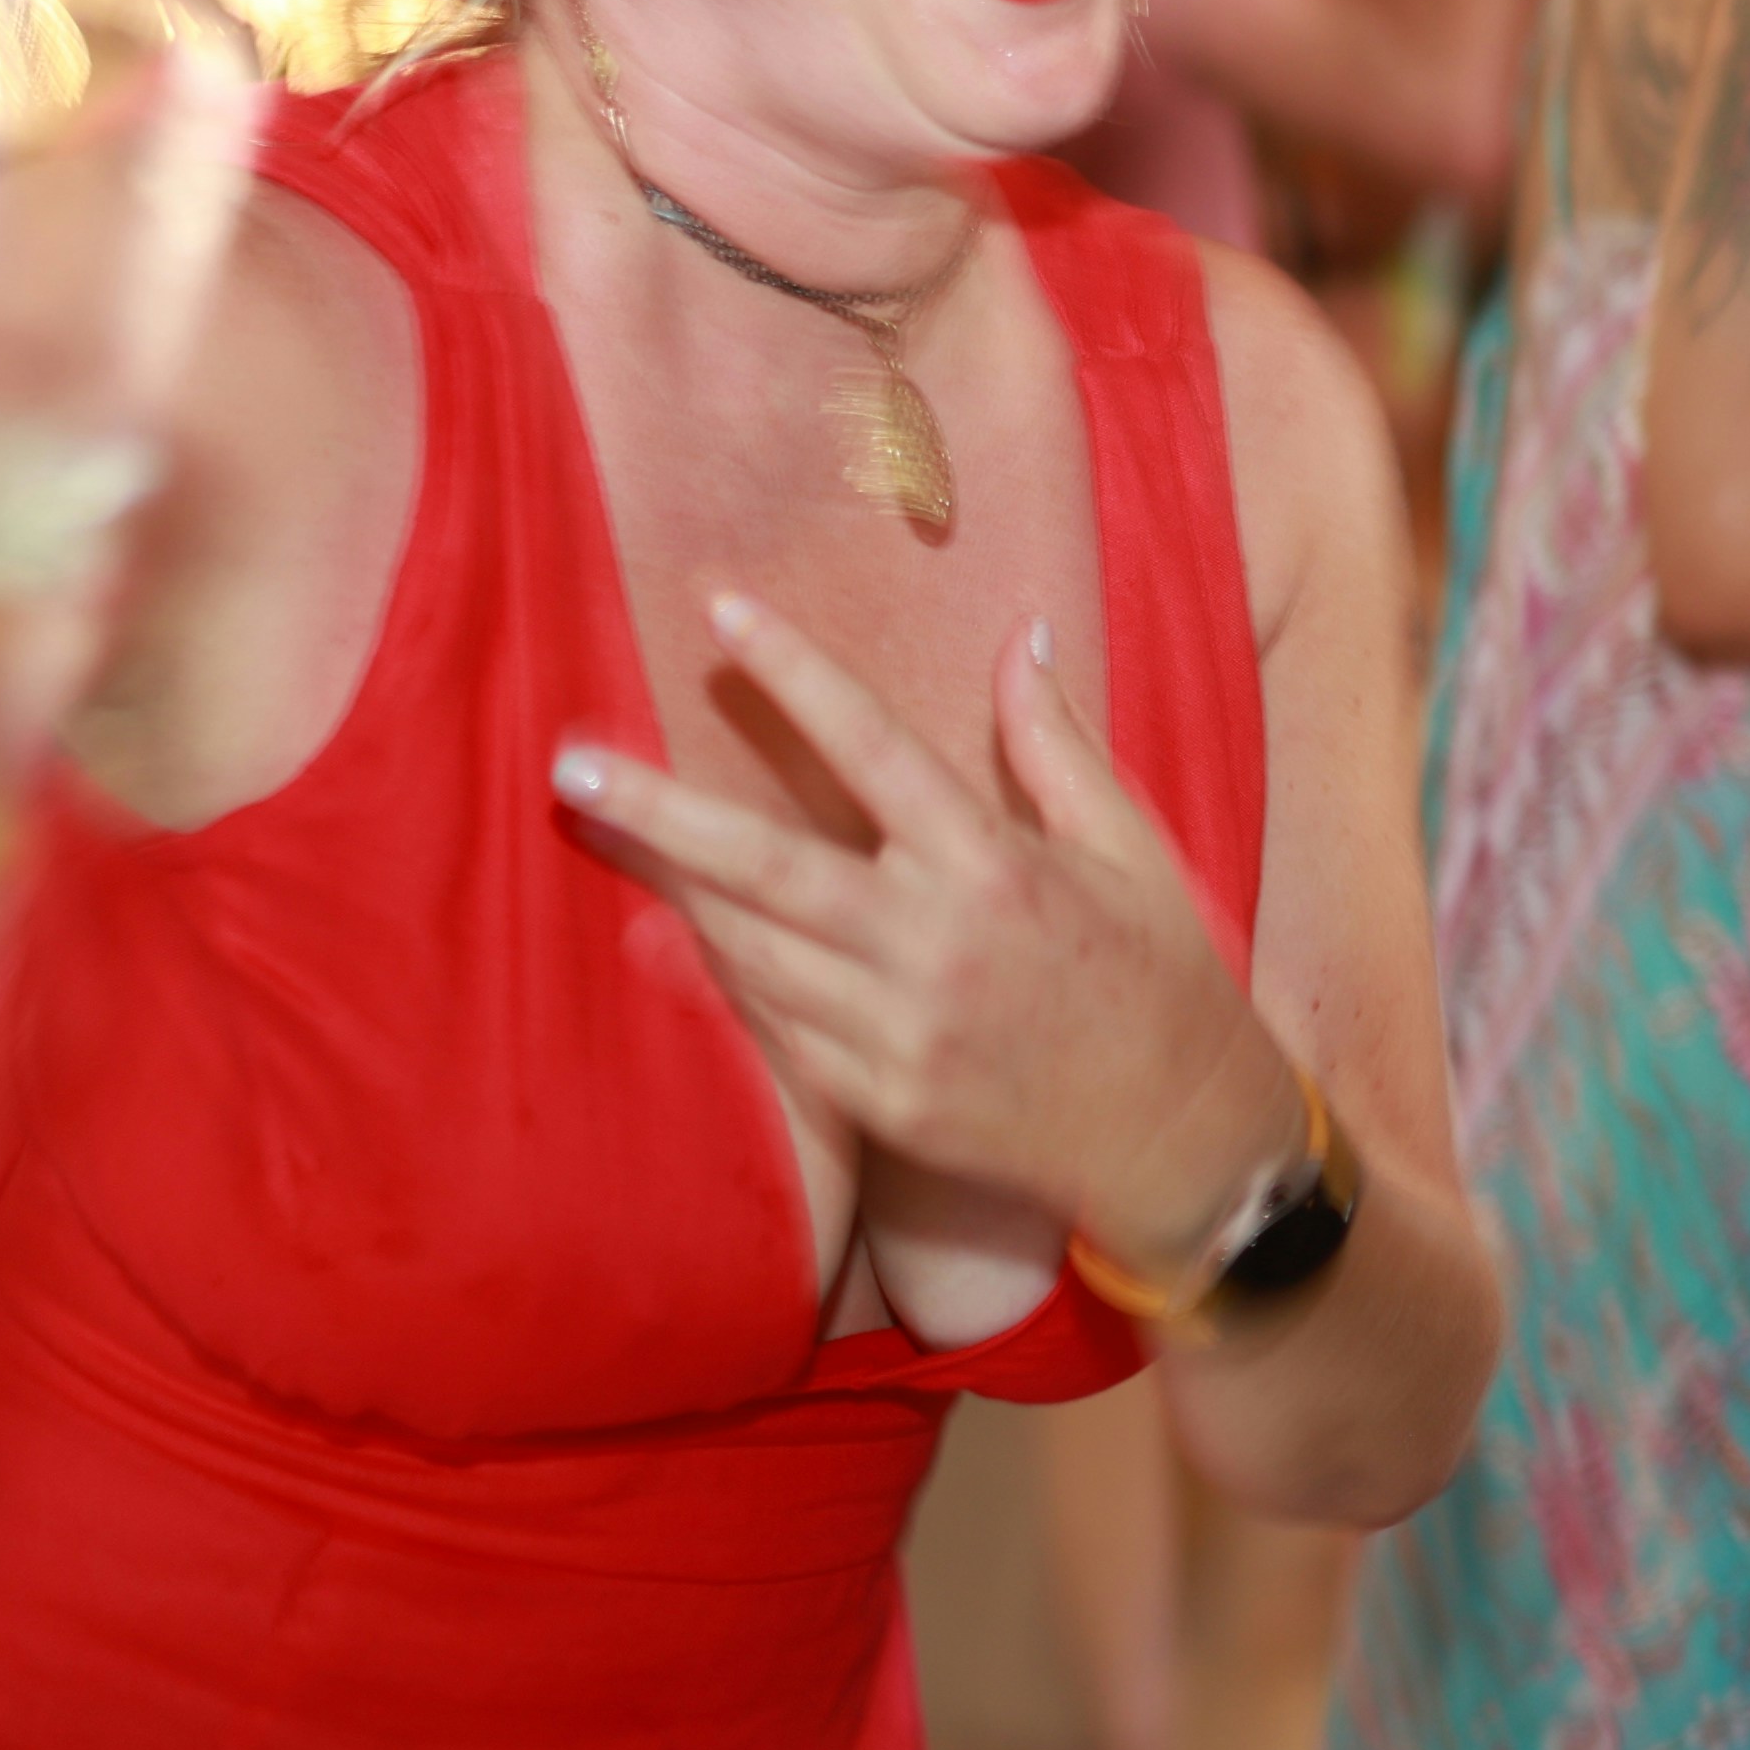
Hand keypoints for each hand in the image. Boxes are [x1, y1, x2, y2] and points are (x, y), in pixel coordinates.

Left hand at [550, 593, 1291, 1261]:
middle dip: (659, 814)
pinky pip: (775, 1026)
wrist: (1179, 1139)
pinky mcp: (881, 1100)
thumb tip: (1020, 633)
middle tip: (570, 766)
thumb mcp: (1126, 845)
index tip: (721, 611)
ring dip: (672, 889)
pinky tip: (670, 932)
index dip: (794, 674)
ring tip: (601, 828)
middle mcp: (935, 945)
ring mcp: (899, 1032)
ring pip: (753, 949)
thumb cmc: (1160, 977)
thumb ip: (1053, 743)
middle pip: (767, 864)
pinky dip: (721, 974)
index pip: (873, 746)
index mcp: (995, 865)